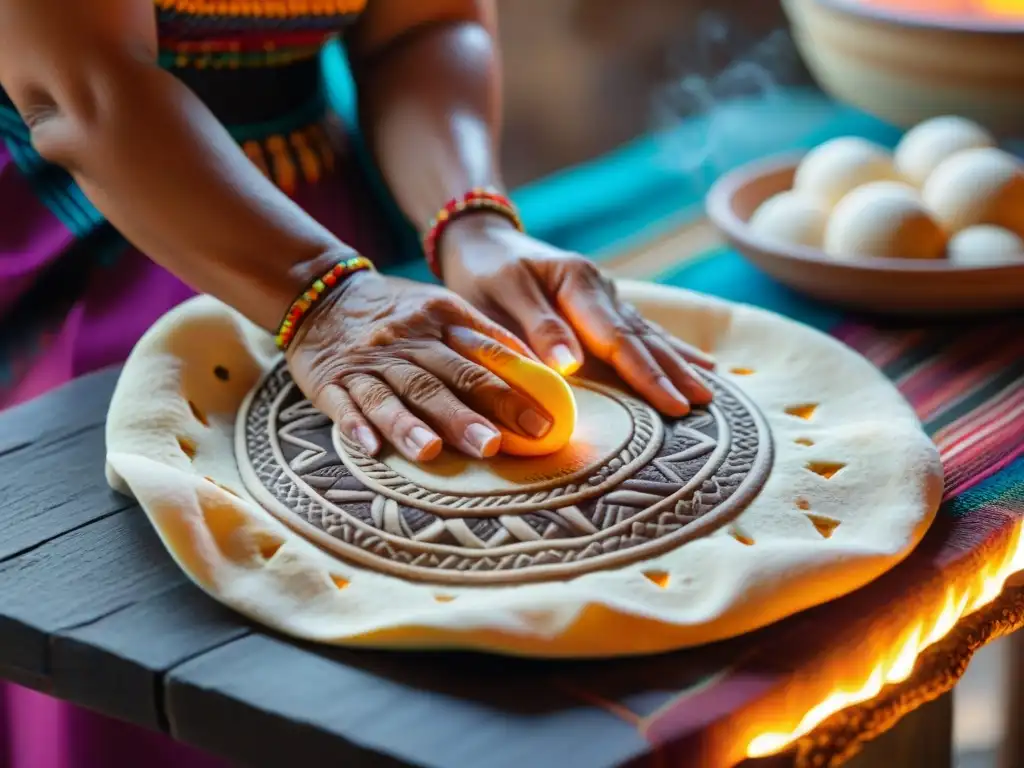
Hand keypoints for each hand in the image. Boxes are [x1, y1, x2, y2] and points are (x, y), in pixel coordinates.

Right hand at [285, 269, 553, 461]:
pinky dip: (355, 425)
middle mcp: (405, 342)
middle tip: (493, 445)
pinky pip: (341, 404)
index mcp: (440, 319)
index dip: (512, 390)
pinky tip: (370, 447)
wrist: (323, 291)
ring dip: (409, 424)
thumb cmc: (399, 313)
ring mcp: (365, 363)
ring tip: (430, 451)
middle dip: (467, 413)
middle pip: (439, 379)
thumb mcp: (445, 308)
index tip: (541, 423)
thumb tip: (542, 373)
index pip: (482, 357)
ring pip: (390, 394)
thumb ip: (488, 339)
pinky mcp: (329, 382)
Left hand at [441, 215, 715, 416]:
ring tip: (710, 391)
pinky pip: (643, 331)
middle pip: (642, 338)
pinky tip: (700, 362)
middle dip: (674, 373)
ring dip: (680, 364)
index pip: (617, 339)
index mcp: (577, 282)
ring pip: (649, 335)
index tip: (671, 404)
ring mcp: (607, 296)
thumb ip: (538, 327)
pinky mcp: (605, 305)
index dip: (645, 375)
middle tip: (703, 404)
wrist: (482, 241)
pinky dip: (671, 348)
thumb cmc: (484, 273)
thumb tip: (573, 368)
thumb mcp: (501, 294)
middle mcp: (601, 288)